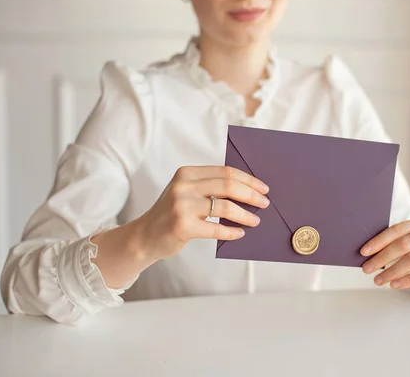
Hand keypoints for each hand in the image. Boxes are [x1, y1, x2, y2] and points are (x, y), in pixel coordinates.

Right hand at [136, 166, 269, 260]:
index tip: (263, 188)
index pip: (225, 172)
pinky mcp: (183, 226)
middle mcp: (184, 186)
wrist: (145, 236)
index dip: (248, 179)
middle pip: (228, 186)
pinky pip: (216, 228)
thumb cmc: (172, 214)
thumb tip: (246, 190)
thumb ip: (209, 187)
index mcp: (187, 173)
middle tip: (265, 203)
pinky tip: (240, 233)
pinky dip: (231, 231)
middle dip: (251, 195)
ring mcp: (182, 205)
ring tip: (255, 221)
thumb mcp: (186, 192)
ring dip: (245, 215)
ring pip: (225, 207)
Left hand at [360, 215, 409, 296]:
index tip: (363, 252)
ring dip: (391, 271)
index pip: (398, 229)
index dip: (379, 240)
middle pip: (404, 244)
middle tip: (367, 269)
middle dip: (382, 257)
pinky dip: (406, 280)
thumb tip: (369, 252)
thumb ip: (399, 243)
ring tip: (378, 280)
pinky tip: (394, 284)